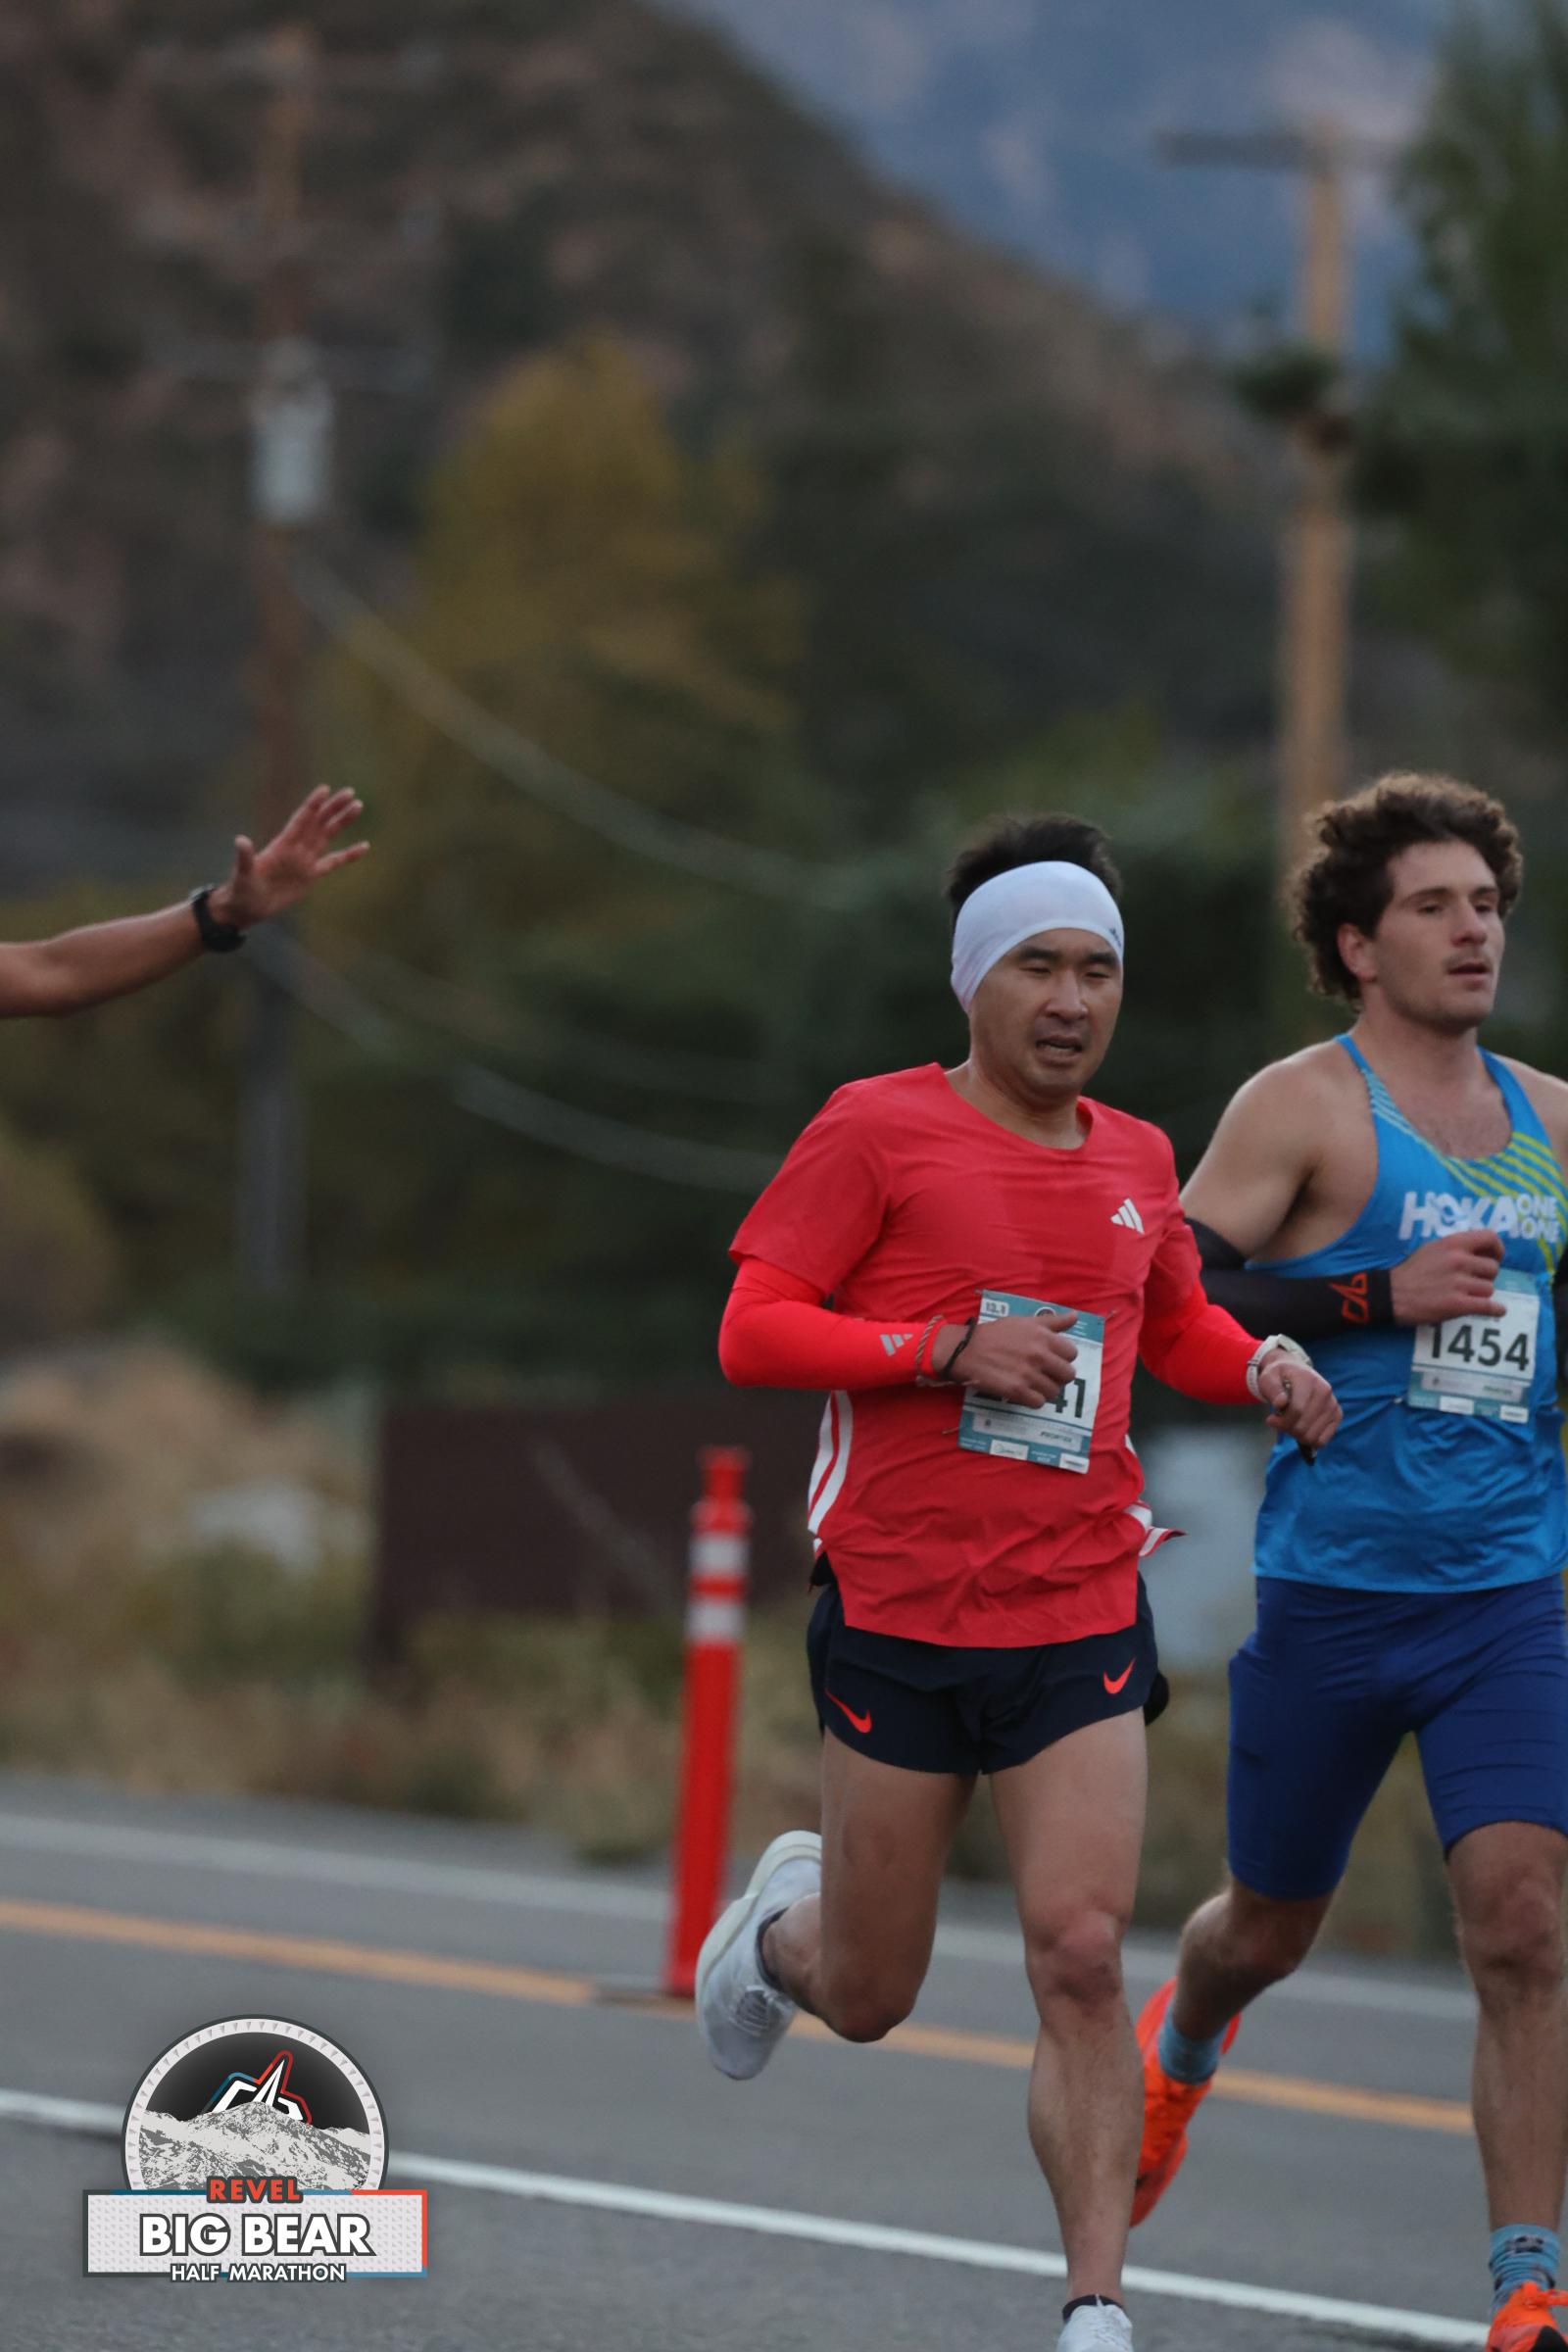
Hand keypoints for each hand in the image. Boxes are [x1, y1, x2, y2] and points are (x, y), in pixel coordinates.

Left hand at [208, 786, 368, 928]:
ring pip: (327, 836)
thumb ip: (245, 858)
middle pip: (318, 822)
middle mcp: (296, 848)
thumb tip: (240, 840)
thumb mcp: (243, 874)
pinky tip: (364, 846)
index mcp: (282, 845)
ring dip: (341, 821)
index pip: (301, 820)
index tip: (325, 790)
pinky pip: (334, 862)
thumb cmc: (241, 890)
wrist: (248, 907)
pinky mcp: (311, 875)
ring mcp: (305, 860)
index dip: (312, 805)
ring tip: (357, 806)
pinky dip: (348, 855)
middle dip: (333, 807)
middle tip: (350, 792)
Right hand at [944, 1309, 1077, 1405]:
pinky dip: (1034, 1400)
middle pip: (1068, 1375)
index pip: (1072, 1354)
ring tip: (1034, 1384)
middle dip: (1059, 1376)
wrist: (967, 1349)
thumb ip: (1053, 1321)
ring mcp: (1028, 1374)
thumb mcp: (1025, 1321)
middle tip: (1046, 1375)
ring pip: (1054, 1392)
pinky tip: (1025, 1393)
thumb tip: (1075, 1316)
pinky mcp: (1016, 1391)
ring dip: (1046, 1390)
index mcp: (1043, 1337)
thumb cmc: (996, 1333)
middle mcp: (1039, 1355)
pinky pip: (1039, 1403)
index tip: (1052, 1359)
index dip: (1063, 1358)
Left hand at [1255, 1351, 1341, 1449]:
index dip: (1281, 1421)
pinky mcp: (1337, 1415)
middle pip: (1303, 1427)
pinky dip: (1308, 1439)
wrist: (1295, 1372)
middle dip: (1287, 1428)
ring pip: (1312, 1436)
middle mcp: (1325, 1392)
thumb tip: (1281, 1403)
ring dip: (1296, 1434)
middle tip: (1280, 1420)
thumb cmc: (1280, 1377)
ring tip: (1290, 1422)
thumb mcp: (1268, 1377)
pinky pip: (1321, 1440)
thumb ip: (1272, 1389)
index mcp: (1309, 1380)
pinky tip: (1301, 1427)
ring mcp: (1333, 1404)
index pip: (1297, 1410)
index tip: (1270, 1419)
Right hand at [1389, 1229, 1504, 1324]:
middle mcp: (1458, 1260)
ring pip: (1489, 1289)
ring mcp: (1458, 1283)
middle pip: (1492, 1268)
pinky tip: (1495, 1310)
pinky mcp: (1458, 1304)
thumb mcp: (1431, 1248)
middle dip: (1486, 1277)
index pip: (1490, 1237)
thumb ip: (1455, 1248)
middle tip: (1474, 1283)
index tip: (1495, 1258)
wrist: (1390, 1294)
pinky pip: (1489, 1306)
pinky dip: (1495, 1310)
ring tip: (1469, 1296)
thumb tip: (1479, 1252)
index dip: (1497, 1249)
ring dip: (1482, 1294)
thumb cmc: (1410, 1272)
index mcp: (1452, 1243)